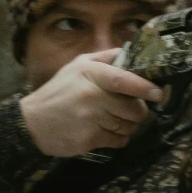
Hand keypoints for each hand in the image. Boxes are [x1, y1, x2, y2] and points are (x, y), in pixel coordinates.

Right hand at [19, 51, 164, 157]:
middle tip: (130, 110)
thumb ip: (105, 57)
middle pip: (133, 108)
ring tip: (114, 120)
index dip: (144, 87)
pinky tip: (106, 132)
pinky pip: (118, 140)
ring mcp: (90, 119)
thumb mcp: (77, 66)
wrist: (32, 123)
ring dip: (127, 126)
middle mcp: (91, 95)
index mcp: (90, 73)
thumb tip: (132, 52)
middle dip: (138, 112)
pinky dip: (118, 138)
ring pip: (128, 126)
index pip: (124, 80)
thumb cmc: (58, 92)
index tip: (159, 93)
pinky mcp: (89, 139)